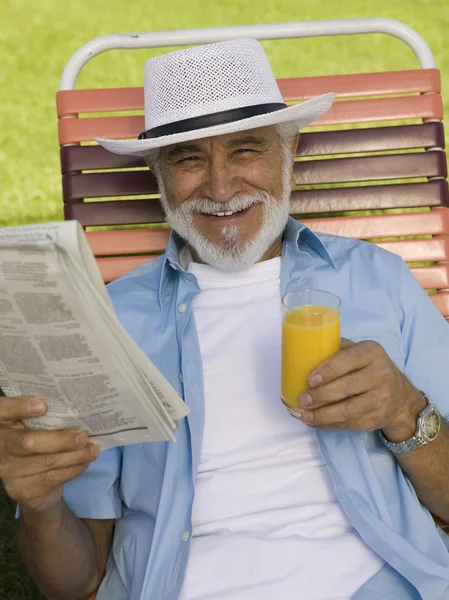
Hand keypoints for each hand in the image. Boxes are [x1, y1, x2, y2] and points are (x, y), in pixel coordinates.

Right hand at [0, 396, 98, 513]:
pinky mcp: (20, 489)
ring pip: (46, 462)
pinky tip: (84, 462)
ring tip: (92, 450)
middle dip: (61, 440)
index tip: (42, 406)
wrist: (29, 483)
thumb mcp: (34, 425)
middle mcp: (0, 446)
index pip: (3, 410)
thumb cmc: (36, 442)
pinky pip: (52, 478)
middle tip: (84, 437)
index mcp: (2, 423)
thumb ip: (46, 415)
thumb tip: (74, 406)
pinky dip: (73, 469)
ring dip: (75, 456)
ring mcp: (8, 470)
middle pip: (29, 442)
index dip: (19, 407)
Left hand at [298, 339, 425, 439]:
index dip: (329, 370)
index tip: (310, 379)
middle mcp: (381, 374)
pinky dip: (330, 425)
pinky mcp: (378, 418)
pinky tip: (315, 422)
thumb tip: (308, 351)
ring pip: (348, 410)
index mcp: (372, 353)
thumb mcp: (360, 352)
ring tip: (305, 415)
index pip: (349, 359)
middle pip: (347, 387)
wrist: (401, 397)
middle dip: (321, 395)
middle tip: (302, 399)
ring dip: (323, 414)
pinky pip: (350, 424)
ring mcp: (382, 398)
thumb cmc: (370, 369)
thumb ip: (339, 348)